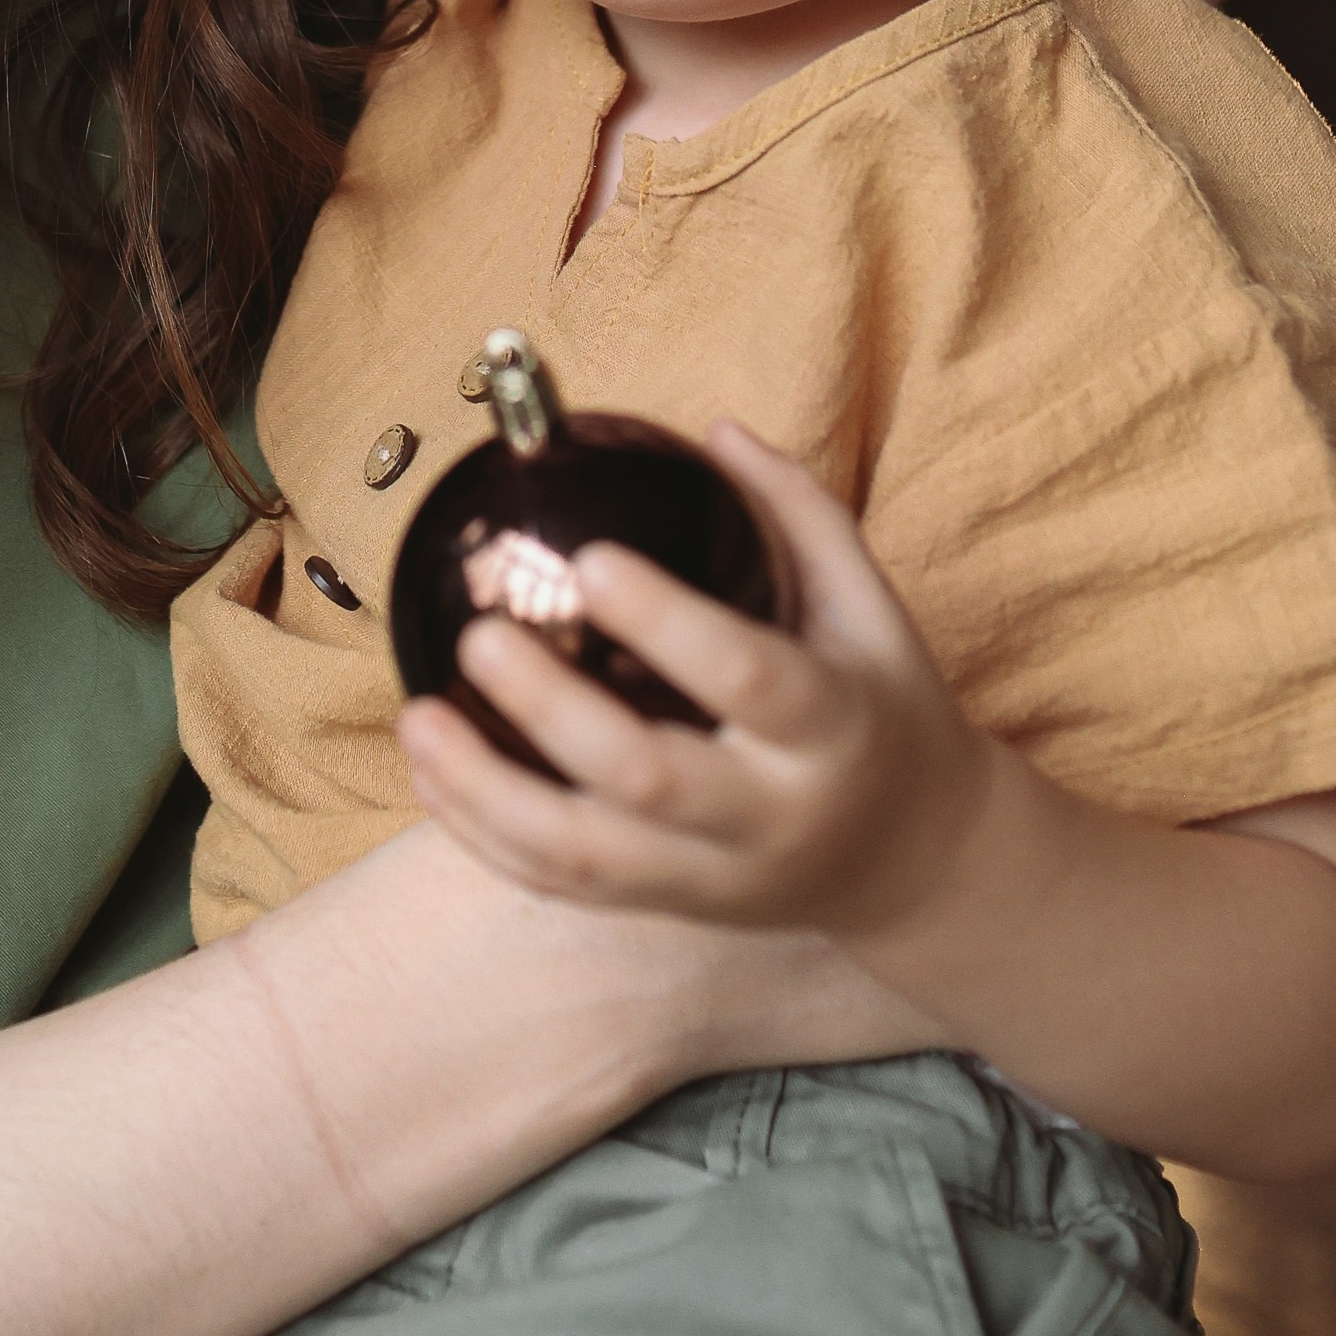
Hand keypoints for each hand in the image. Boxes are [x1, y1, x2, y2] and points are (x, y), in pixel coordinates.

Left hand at [398, 422, 997, 943]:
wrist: (916, 865)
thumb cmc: (882, 708)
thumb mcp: (870, 608)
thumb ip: (799, 514)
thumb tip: (714, 428)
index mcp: (831, 729)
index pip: (748, 677)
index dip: (668, 623)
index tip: (590, 560)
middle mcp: (769, 814)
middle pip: (648, 779)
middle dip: (554, 711)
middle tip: (481, 638)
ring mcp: (711, 876)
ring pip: (583, 855)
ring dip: (487, 789)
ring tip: (419, 716)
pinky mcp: (665, 907)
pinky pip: (560, 885)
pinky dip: (483, 832)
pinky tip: (430, 768)